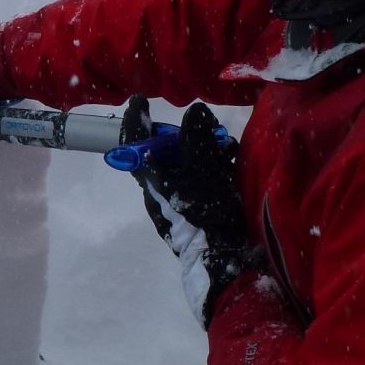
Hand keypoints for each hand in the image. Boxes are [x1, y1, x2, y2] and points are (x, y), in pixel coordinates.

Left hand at [121, 96, 256, 327]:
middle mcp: (158, 191)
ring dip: (205, 151)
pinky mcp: (191, 212)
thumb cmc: (209, 214)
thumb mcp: (205, 169)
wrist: (222, 262)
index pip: (133, 143)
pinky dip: (213, 168)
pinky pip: (197, 180)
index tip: (140, 101)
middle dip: (186, 135)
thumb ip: (199, 137)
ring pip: (184, 164)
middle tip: (207, 128)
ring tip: (228, 149)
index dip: (136, 119)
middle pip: (163, 152)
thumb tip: (194, 111)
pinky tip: (231, 166)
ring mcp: (174, 202)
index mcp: (152, 179)